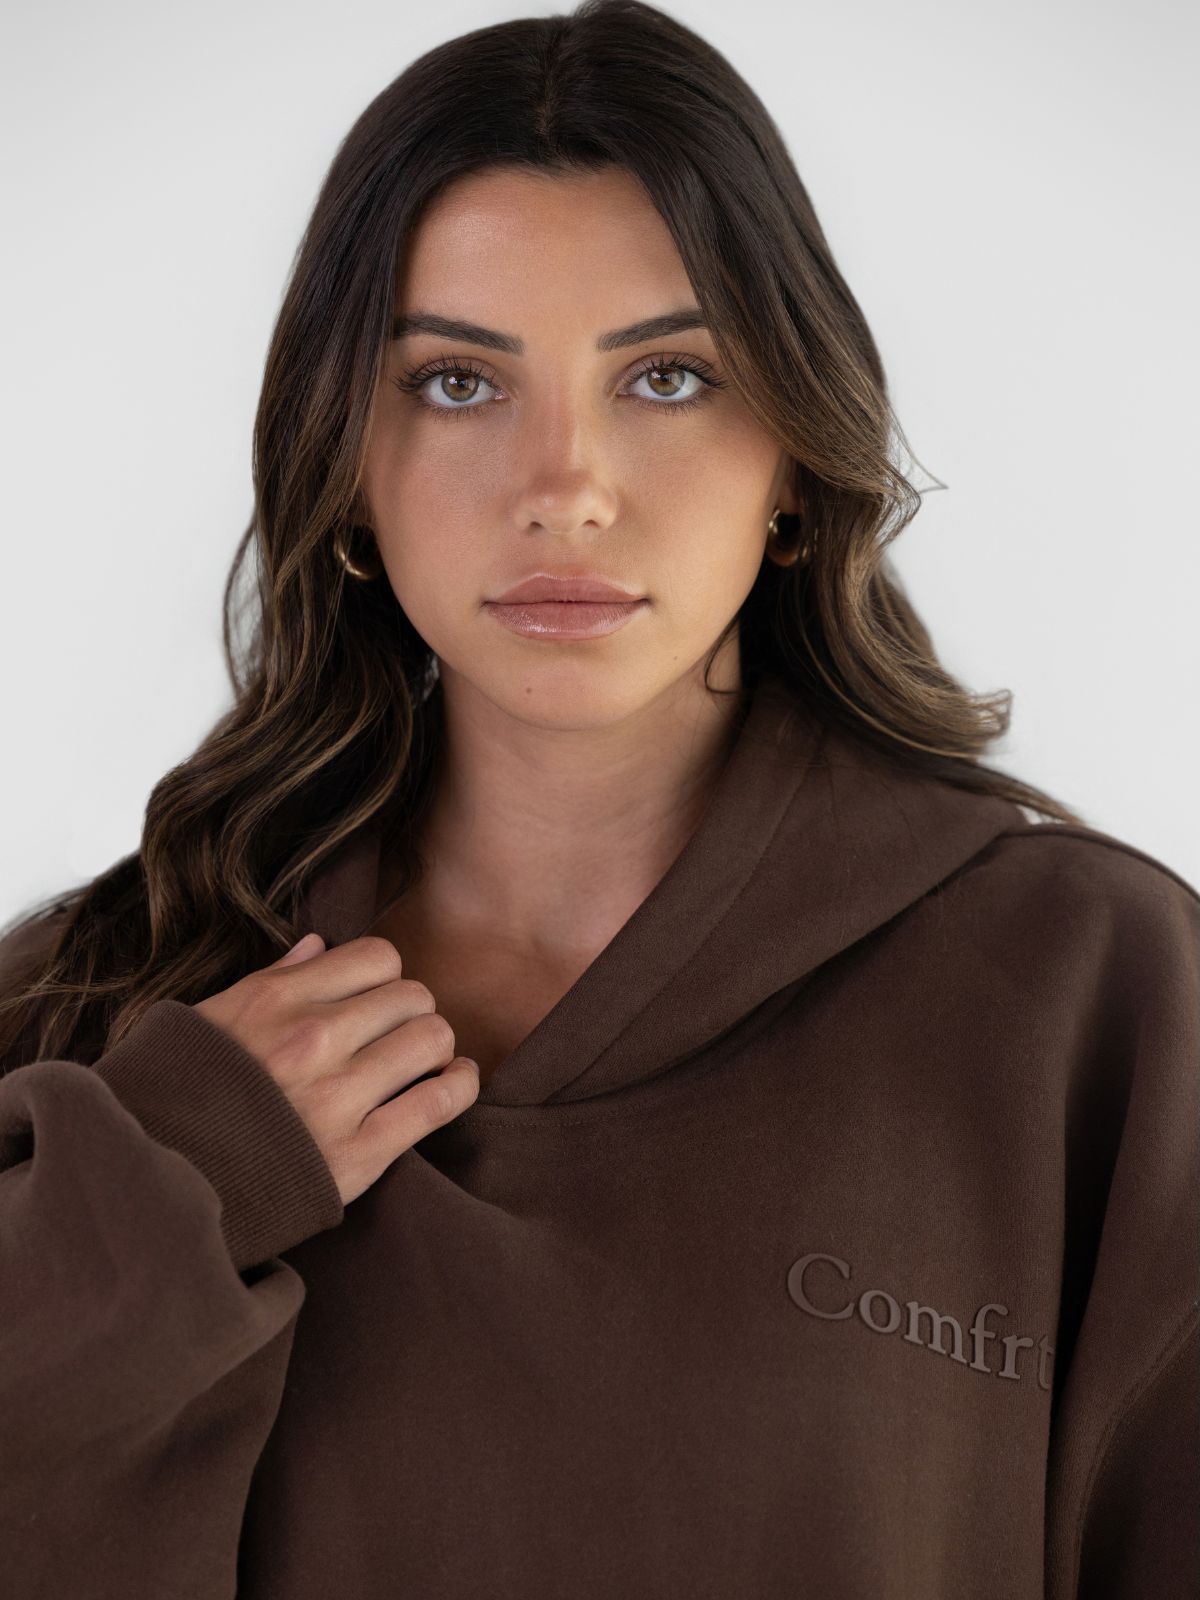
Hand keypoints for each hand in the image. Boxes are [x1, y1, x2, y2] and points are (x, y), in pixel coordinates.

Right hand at [192, 932, 479, 1205]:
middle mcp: (311, 1039)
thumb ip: (271, 980)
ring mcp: (337, 1096)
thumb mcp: (209, 1022)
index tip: (376, 1001)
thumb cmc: (180, 1099)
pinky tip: (455, 1081)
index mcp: (275, 1000)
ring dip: (437, 1048)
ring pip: (433, 1038)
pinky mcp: (357, 1155)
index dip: (385, 977)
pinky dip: (460, 1086)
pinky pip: (439, 1101)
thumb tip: (318, 944)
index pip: (377, 956)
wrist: (157, 1188)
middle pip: (413, 996)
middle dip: (413, 1014)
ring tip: (425, 1062)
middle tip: (399, 1037)